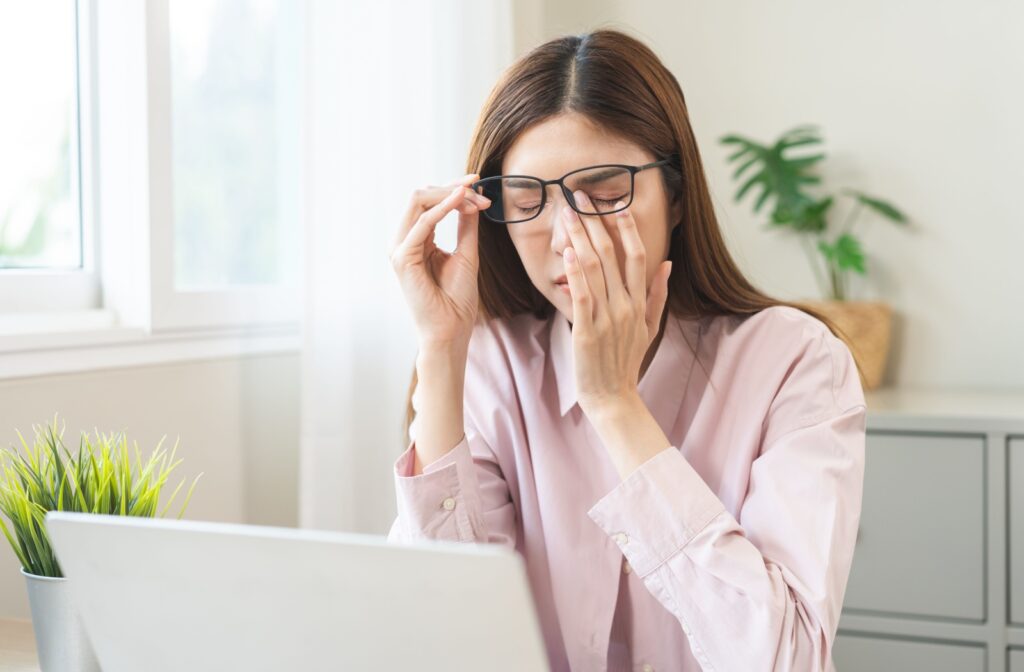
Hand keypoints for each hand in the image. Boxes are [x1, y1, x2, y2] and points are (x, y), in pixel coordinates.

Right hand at [390, 174, 491, 347]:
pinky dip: (442, 208)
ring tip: (475, 198)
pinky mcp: (403, 259)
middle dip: (453, 189)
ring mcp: (400, 249)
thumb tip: (470, 199)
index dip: (453, 188)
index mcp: (416, 239)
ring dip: (450, 195)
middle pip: (421, 196)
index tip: (480, 184)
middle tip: (481, 194)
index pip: (428, 201)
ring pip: (418, 201)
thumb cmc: (456, 299)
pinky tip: (461, 201)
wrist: (451, 329)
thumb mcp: (466, 252)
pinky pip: (421, 223)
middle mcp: (403, 241)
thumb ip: (465, 225)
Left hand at [560, 190, 671, 414]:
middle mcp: (626, 305)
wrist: (614, 398)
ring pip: (595, 268)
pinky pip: (582, 295)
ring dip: (579, 237)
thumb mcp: (650, 328)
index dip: (624, 227)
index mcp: (640, 302)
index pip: (636, 255)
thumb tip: (667, 264)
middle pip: (611, 254)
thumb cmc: (627, 363)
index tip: (612, 204)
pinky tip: (568, 252)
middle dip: (593, 222)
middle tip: (578, 196)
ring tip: (566, 214)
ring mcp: (608, 318)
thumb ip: (658, 295)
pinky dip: (575, 271)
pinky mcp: (587, 331)